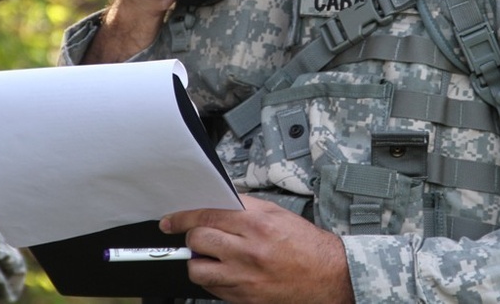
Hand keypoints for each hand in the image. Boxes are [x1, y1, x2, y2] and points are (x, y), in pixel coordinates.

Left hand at [161, 196, 354, 303]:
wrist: (328, 275)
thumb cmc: (305, 244)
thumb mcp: (276, 214)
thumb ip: (244, 208)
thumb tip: (215, 205)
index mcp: (257, 224)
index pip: (207, 216)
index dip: (183, 217)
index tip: (171, 220)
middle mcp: (248, 251)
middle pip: (198, 241)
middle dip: (192, 237)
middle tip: (198, 236)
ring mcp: (245, 278)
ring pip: (198, 269)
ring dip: (198, 261)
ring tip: (210, 257)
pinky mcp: (245, 299)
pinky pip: (211, 289)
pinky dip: (211, 279)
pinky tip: (224, 271)